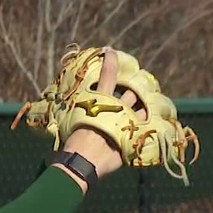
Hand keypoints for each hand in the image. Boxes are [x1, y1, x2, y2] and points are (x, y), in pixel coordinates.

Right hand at [51, 46, 147, 190]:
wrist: (83, 162)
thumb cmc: (71, 143)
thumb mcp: (68, 123)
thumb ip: (71, 114)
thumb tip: (57, 106)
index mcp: (99, 101)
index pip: (107, 74)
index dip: (110, 60)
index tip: (111, 50)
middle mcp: (116, 109)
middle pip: (131, 92)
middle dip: (134, 89)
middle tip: (136, 88)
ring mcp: (127, 122)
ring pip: (142, 109)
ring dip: (145, 108)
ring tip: (148, 108)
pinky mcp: (133, 138)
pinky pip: (147, 130)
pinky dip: (150, 129)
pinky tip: (155, 129)